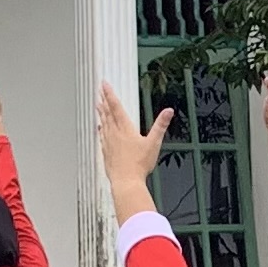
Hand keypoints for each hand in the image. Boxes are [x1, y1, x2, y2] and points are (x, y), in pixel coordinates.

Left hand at [98, 84, 170, 217]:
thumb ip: (160, 125)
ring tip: (98, 105)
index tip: (104, 84)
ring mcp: (108, 142)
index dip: (110, 94)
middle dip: (104, 100)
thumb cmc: (139, 165)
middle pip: (107, 113)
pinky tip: (100, 128)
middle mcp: (114, 133)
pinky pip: (102, 136)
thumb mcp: (154, 143)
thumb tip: (169, 111)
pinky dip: (101, 129)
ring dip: (101, 113)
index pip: (116, 107)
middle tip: (99, 90)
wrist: (126, 182)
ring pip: (103, 123)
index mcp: (125, 128)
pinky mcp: (106, 151)